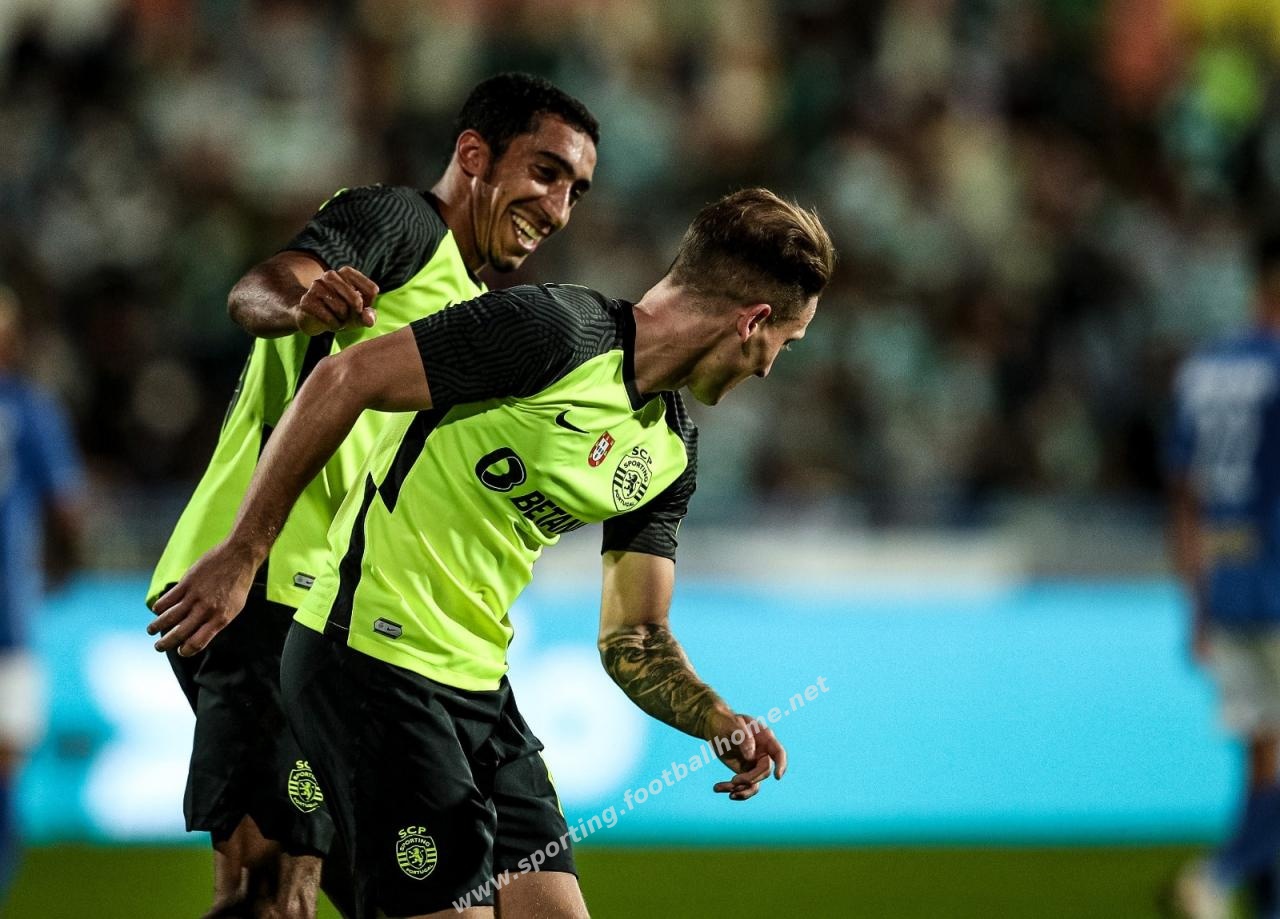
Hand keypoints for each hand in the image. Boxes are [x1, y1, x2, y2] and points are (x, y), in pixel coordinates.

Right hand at [146, 541, 258, 656]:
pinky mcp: (187, 583)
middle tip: (159, 647)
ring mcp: (195, 596)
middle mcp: (206, 610)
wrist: (240, 556)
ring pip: (169, 617)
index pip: (198, 642)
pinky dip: (159, 607)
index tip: (180, 651)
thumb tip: (201, 634)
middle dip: (166, 643)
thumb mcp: (235, 607)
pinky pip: (167, 599)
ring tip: (151, 631)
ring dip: (157, 626)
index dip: (186, 650)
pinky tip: (158, 610)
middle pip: (180, 633)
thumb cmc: (239, 583)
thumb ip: (217, 621)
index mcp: (221, 619)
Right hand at [295, 266, 377, 334]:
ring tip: (338, 317)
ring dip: (343, 320)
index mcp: (347, 272)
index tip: (360, 306)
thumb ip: (369, 316)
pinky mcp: (306, 300)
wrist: (314, 319)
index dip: (369, 305)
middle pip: (357, 299)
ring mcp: (316, 286)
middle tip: (349, 315)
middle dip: (356, 314)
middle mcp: (331, 275)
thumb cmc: (342, 313)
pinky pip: (328, 317)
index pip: (372, 290)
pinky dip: (333, 324)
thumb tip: (369, 320)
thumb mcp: (359, 315)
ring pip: (341, 309)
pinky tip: (330, 322)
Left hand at [708, 711, 786, 801]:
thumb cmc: (725, 721)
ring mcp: (753, 764)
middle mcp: (762, 753)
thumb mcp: (732, 724)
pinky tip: (717, 788)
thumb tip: (751, 757)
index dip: (781, 765)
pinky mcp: (743, 771)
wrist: (714, 726)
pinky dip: (731, 789)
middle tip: (733, 781)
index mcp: (764, 738)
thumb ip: (742, 737)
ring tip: (719, 788)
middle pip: (764, 771)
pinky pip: (743, 786)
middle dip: (750, 779)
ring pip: (754, 784)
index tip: (777, 777)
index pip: (778, 753)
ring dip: (740, 790)